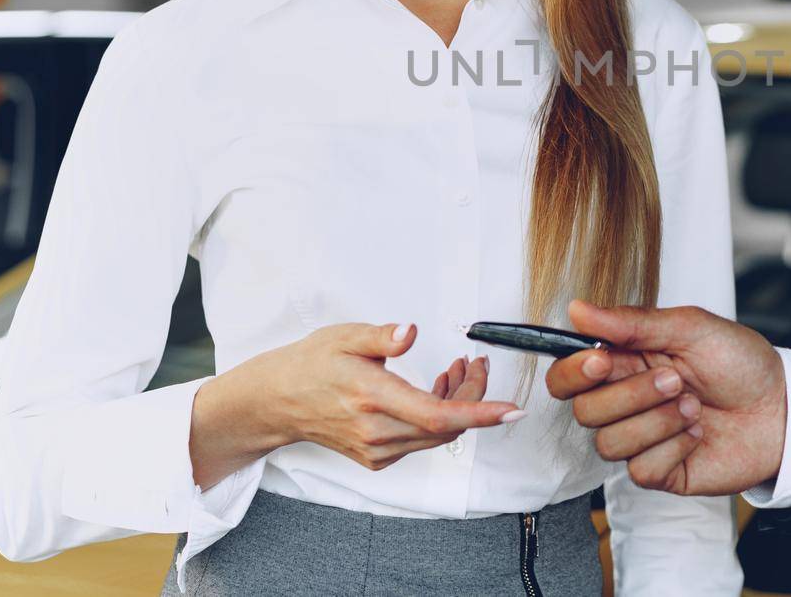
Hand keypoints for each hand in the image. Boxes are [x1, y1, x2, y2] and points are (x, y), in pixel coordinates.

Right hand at [193, 323, 522, 485]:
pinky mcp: (377, 459)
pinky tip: (433, 391)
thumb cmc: (312, 363)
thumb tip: (410, 331)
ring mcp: (376, 450)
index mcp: (371, 397)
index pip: (437, 415)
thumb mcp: (344, 336)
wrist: (278, 400)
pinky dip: (439, 419)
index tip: (511, 410)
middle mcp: (375, 431)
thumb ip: (381, 336)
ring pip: (437, 436)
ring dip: (457, 405)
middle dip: (474, 396)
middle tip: (476, 364)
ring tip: (454, 370)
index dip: (479, 413)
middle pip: (446, 426)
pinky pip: (422, 441)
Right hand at [545, 300, 785, 495]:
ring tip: (694, 405)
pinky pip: (639, 470)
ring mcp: (640, 439)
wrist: (782, 408)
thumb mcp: (690, 327)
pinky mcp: (659, 472)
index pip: (566, 375)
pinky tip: (697, 433)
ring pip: (608, 443)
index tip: (601, 362)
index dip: (573, 372)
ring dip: (657, 421)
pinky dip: (673, 447)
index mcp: (624, 362)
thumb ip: (631, 322)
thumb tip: (577, 309)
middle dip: (631, 395)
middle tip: (676, 380)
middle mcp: (625, 402)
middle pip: (584, 410)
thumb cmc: (740, 363)